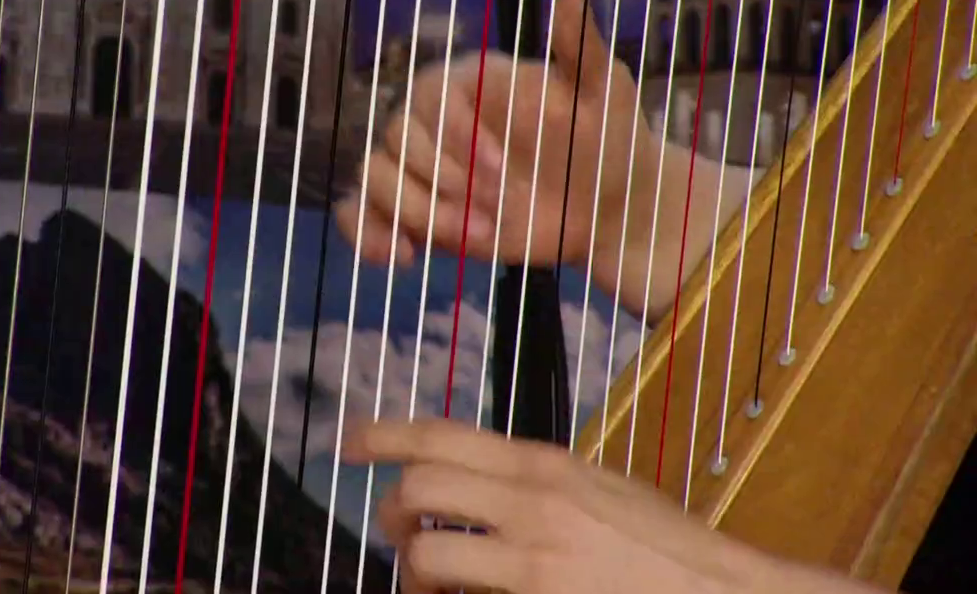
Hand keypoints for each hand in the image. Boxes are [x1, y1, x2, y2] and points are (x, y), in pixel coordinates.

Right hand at [334, 0, 658, 277]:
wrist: (609, 208)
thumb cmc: (608, 141)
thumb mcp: (606, 93)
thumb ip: (581, 49)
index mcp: (471, 82)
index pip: (431, 95)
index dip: (457, 135)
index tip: (502, 170)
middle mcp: (438, 121)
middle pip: (397, 138)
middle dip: (443, 180)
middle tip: (499, 208)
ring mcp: (424, 169)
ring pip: (376, 177)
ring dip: (418, 212)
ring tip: (477, 236)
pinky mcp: (417, 213)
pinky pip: (364, 214)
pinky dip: (369, 235)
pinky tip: (403, 258)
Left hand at [344, 417, 878, 593]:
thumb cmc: (665, 547)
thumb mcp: (599, 488)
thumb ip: (536, 481)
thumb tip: (480, 482)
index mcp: (545, 465)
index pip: (442, 435)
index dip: (383, 434)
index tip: (349, 442)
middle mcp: (531, 502)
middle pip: (417, 490)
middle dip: (392, 514)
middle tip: (399, 533)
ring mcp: (532, 560)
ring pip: (426, 553)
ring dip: (414, 570)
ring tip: (430, 583)